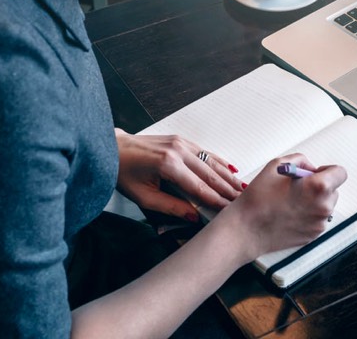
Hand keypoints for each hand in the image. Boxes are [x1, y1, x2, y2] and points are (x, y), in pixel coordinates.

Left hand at [115, 128, 243, 220]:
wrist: (113, 148)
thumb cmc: (124, 173)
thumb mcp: (143, 197)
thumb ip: (170, 207)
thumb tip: (193, 216)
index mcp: (168, 165)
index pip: (199, 187)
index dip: (216, 200)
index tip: (229, 209)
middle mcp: (178, 150)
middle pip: (210, 173)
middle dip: (227, 188)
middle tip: (243, 200)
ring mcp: (181, 142)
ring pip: (211, 161)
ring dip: (227, 176)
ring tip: (241, 188)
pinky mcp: (181, 140)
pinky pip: (205, 152)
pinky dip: (219, 162)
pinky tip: (231, 169)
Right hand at [217, 152, 346, 260]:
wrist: (246, 229)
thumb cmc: (258, 199)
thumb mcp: (276, 165)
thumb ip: (300, 160)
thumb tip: (310, 168)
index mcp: (318, 187)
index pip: (340, 173)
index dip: (328, 170)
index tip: (316, 172)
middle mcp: (323, 207)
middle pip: (333, 190)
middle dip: (319, 186)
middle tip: (298, 187)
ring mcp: (319, 223)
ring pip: (325, 205)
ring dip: (314, 200)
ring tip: (291, 201)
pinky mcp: (313, 235)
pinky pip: (317, 219)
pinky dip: (308, 214)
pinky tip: (290, 213)